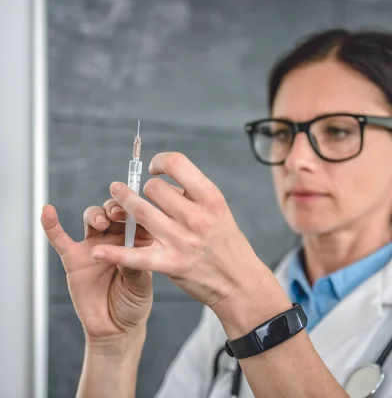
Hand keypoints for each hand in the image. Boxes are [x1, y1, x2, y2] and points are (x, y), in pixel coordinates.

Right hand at [41, 201, 153, 348]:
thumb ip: (133, 269)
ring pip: (92, 219)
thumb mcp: (141, 286)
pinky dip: (52, 225)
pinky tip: (47, 211)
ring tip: (100, 221)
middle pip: (114, 213)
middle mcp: (117, 240)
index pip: (138, 219)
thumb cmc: (134, 304)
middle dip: (115, 208)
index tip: (138, 209)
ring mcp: (94, 247)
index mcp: (138, 243)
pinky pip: (60, 239)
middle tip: (118, 214)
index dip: (137, 211)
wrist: (115, 328)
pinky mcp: (74, 259)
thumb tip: (122, 251)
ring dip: (95, 214)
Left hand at [89, 152, 289, 335]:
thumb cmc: (228, 245)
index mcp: (211, 198)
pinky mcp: (171, 264)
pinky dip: (115, 254)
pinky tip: (99, 252)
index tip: (154, 169)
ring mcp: (183, 240)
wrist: (240, 282)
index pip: (177, 164)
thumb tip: (164, 183)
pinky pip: (136, 256)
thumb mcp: (219, 213)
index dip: (159, 162)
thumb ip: (193, 197)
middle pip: (154, 188)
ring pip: (140, 211)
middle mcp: (197, 216)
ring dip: (123, 203)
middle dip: (144, 189)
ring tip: (114, 198)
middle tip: (142, 196)